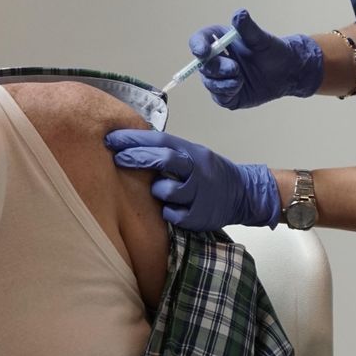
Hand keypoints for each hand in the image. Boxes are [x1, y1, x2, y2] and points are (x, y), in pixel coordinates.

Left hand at [105, 130, 278, 230]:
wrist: (244, 193)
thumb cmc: (210, 173)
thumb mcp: (194, 154)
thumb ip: (169, 152)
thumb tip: (132, 145)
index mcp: (192, 152)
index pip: (161, 140)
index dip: (135, 139)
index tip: (112, 139)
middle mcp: (197, 170)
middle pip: (165, 160)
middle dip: (137, 157)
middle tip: (116, 159)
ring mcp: (200, 194)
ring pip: (168, 191)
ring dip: (157, 190)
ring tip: (157, 191)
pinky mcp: (201, 216)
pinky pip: (175, 215)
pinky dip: (168, 213)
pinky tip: (170, 210)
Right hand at [194, 9, 323, 109]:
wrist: (286, 72)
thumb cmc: (273, 51)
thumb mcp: (262, 39)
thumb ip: (248, 28)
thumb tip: (239, 14)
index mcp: (220, 41)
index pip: (199, 40)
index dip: (197, 45)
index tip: (202, 52)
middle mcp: (217, 59)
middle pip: (203, 64)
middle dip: (216, 67)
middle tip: (235, 68)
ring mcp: (220, 78)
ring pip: (209, 82)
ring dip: (222, 82)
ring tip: (241, 79)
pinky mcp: (227, 95)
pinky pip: (219, 97)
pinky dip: (226, 93)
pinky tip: (239, 86)